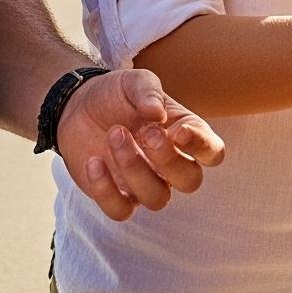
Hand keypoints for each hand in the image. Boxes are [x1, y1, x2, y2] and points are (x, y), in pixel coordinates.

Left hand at [56, 68, 225, 221]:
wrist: (79, 107)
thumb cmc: (118, 94)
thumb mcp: (134, 81)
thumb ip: (148, 91)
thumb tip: (157, 113)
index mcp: (187, 134)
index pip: (212, 152)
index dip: (202, 147)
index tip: (178, 131)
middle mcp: (172, 164)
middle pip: (191, 181)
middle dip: (169, 161)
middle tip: (147, 134)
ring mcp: (145, 183)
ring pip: (157, 198)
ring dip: (134, 169)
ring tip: (114, 134)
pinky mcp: (117, 197)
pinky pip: (120, 211)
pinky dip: (105, 190)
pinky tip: (93, 162)